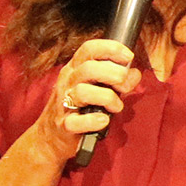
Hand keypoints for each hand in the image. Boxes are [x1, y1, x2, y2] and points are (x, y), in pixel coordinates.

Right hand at [38, 38, 139, 162]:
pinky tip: (103, 120)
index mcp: (74, 69)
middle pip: (89, 68)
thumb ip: (117, 79)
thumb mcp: (96, 88)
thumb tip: (134, 73)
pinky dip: (93, 121)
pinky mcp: (64, 125)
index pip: (89, 49)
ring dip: (107, 98)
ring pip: (83, 92)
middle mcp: (67, 82)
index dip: (111, 49)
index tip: (128, 56)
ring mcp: (64, 103)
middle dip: (114, 74)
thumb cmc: (79, 108)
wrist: (50, 137)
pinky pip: (77, 121)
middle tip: (124, 86)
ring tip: (116, 106)